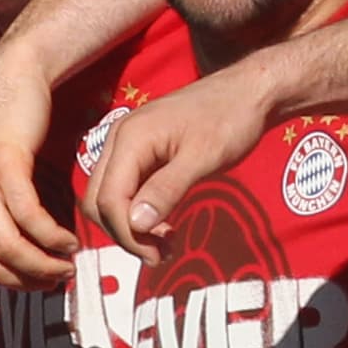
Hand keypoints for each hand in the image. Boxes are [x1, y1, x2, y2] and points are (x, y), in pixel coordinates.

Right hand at [84, 58, 274, 262]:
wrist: (249, 92)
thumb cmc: (230, 119)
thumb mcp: (203, 158)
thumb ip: (167, 190)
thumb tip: (136, 225)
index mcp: (130, 138)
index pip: (108, 199)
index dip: (127, 234)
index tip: (157, 255)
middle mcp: (120, 140)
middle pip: (99, 201)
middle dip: (124, 233)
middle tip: (160, 254)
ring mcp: (128, 145)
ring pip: (109, 197)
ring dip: (130, 226)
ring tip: (165, 244)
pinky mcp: (142, 152)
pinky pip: (126, 189)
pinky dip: (138, 212)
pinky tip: (164, 226)